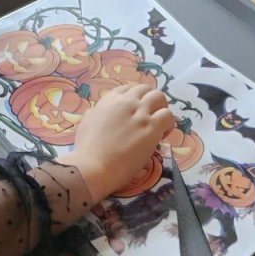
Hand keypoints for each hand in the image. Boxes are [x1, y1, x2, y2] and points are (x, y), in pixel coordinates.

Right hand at [68, 83, 175, 201]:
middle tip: (150, 117)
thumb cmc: (87, 150)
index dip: (136, 99)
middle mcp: (127, 101)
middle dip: (151, 101)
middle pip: (146, 90)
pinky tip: (163, 135)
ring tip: (159, 125)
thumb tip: (99, 111)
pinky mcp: (152, 127)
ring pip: (160, 98)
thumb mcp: (86, 122)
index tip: (136, 111)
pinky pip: (168, 116)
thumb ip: (95, 113)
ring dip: (161, 109)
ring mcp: (140, 113)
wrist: (94, 166)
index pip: (129, 89)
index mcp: (109, 100)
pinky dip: (169, 124)